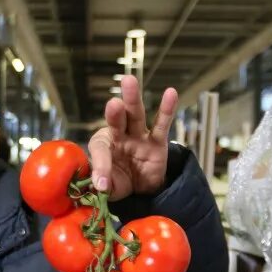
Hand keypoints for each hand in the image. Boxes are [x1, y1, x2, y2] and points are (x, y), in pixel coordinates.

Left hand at [88, 75, 177, 201]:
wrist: (141, 189)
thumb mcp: (110, 187)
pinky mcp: (157, 142)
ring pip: (136, 115)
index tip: (102, 183)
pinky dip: (167, 110)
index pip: (100, 150)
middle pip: (116, 120)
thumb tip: (100, 186)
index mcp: (102, 145)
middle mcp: (119, 136)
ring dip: (133, 99)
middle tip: (113, 104)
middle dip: (115, 111)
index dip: (101, 166)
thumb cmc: (120, 181)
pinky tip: (171, 93)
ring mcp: (138, 136)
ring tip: (129, 82)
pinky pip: (162, 125)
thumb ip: (105, 184)